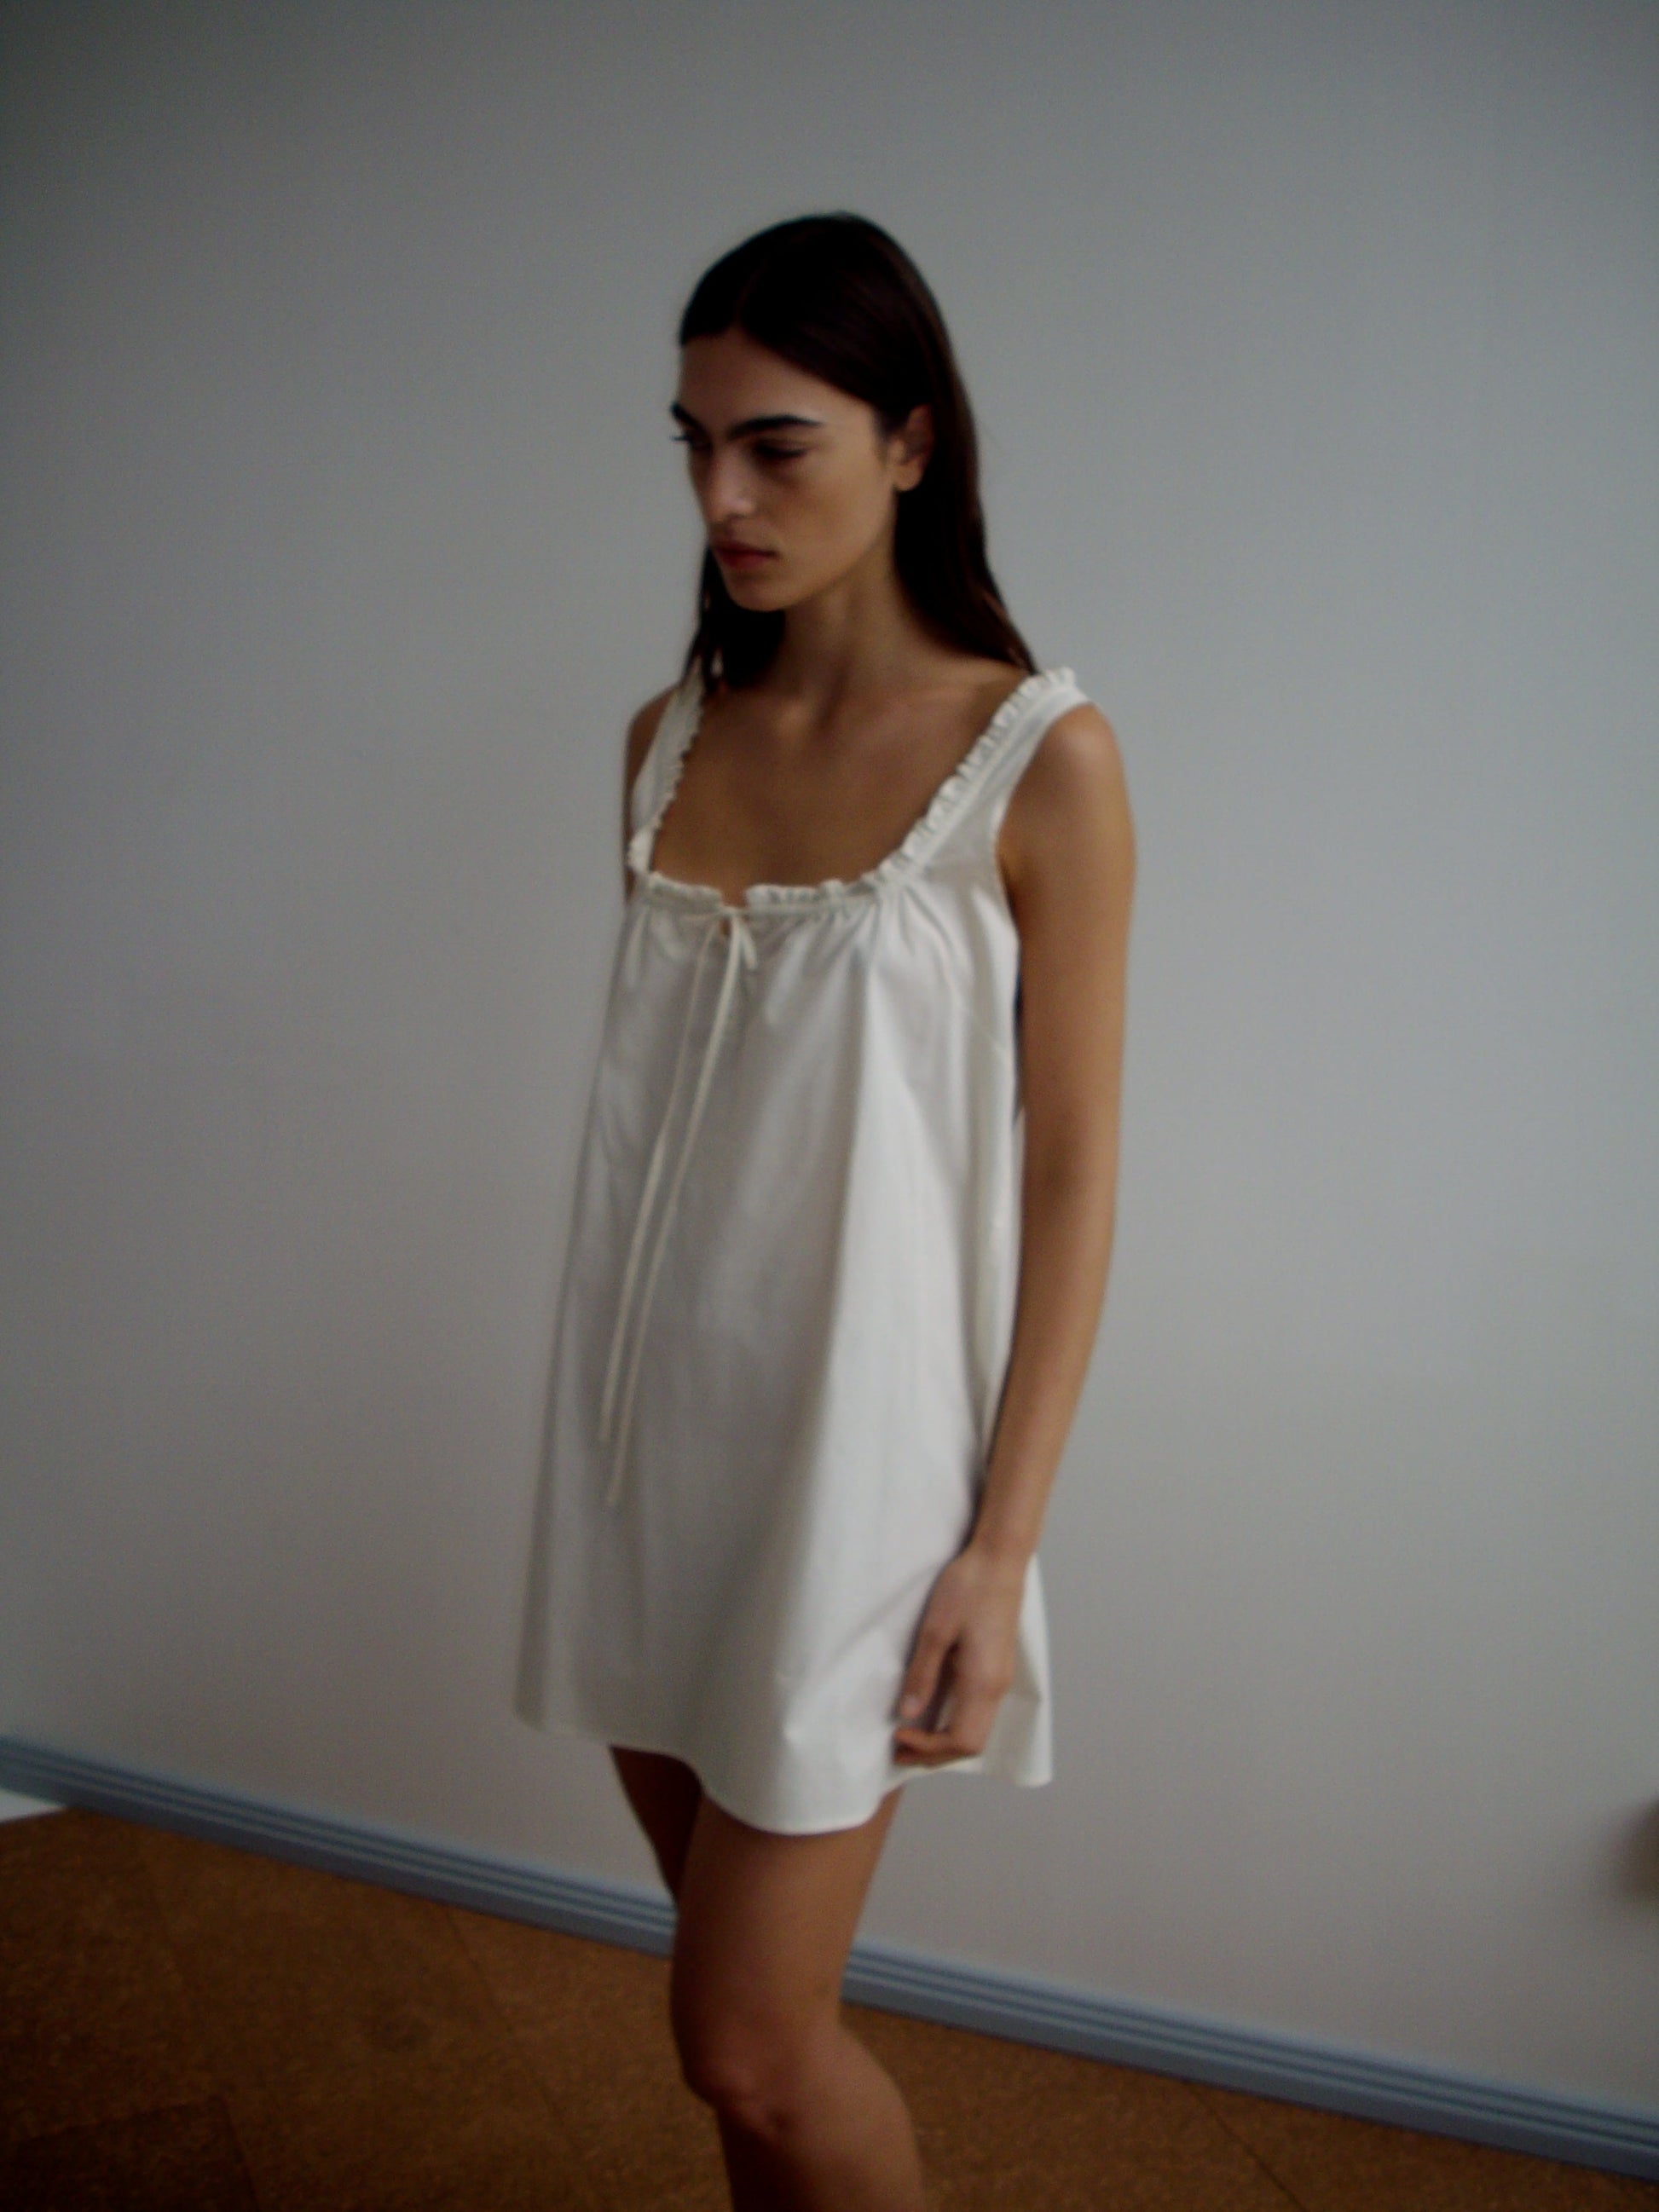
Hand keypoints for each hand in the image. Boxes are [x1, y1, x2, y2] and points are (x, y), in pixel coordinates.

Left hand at [892, 1543, 1026, 1766]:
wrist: (1000, 1559)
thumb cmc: (968, 1588)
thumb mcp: (935, 1630)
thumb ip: (922, 1675)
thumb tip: (907, 1713)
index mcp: (983, 1682)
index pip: (961, 1740)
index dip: (928, 1748)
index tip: (898, 1736)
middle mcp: (998, 1687)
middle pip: (972, 1744)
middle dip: (935, 1754)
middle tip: (899, 1749)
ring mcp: (1001, 1679)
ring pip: (978, 1730)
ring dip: (945, 1741)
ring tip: (912, 1736)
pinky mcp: (997, 1668)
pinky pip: (979, 1712)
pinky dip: (955, 1724)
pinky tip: (933, 1713)